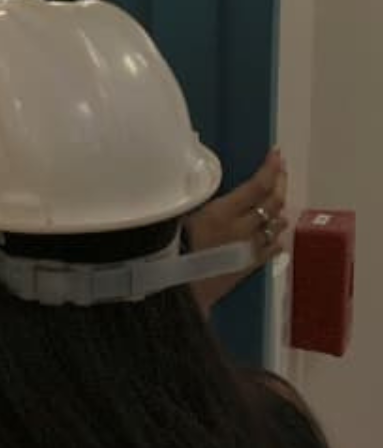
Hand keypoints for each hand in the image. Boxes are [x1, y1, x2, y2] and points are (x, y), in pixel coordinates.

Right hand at [186, 149, 288, 312]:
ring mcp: (249, 249)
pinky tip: (276, 235)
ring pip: (275, 225)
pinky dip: (276, 237)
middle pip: (272, 203)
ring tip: (278, 200)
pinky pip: (272, 249)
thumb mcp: (173, 218)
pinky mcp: (249, 267)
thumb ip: (190, 201)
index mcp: (221, 214)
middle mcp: (241, 229)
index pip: (255, 187)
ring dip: (279, 210)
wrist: (174, 293)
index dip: (269, 169)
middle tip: (282, 169)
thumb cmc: (165, 251)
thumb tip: (195, 184)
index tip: (276, 154)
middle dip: (279, 183)